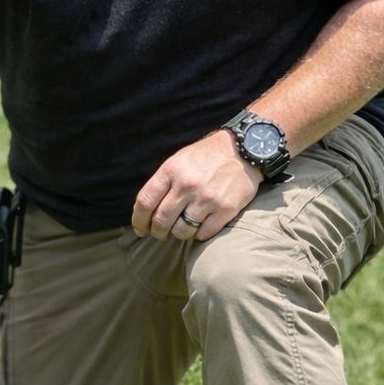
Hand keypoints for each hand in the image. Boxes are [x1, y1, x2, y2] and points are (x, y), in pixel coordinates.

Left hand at [132, 130, 261, 241]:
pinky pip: (204, 234)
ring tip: (181, 229)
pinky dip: (199, 234)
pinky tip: (200, 227)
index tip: (140, 229)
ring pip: (182, 231)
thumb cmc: (207, 156)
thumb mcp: (179, 160)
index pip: (145, 202)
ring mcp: (207, 198)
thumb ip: (163, 183)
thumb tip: (146, 210)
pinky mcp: (226, 209)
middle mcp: (186, 185)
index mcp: (171, 171)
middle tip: (160, 234)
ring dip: (178, 234)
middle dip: (157, 232)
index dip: (138, 220)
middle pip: (161, 220)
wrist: (245, 149)